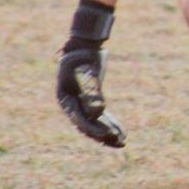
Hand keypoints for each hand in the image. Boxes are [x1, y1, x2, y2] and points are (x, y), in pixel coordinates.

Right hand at [55, 0, 125, 147]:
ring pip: (95, 122)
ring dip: (108, 132)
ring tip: (123, 143)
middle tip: (120, 142)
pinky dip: (110, 123)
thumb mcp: (87, 73)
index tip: (108, 134)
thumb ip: (92, 93)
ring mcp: (80, 102)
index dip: (94, 128)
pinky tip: (121, 132)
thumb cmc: (83, 57)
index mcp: (64, 99)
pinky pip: (100, 116)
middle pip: (87, 124)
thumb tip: (98, 113)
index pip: (79, 119)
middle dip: (103, 134)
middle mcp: (71, 104)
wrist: (84, 45)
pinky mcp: (91, 100)